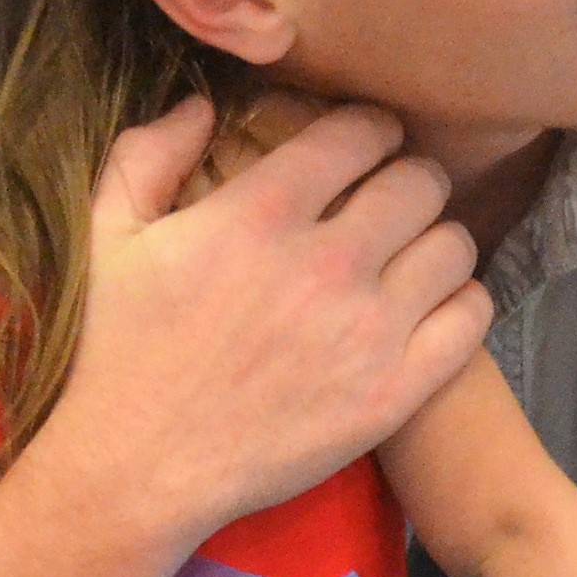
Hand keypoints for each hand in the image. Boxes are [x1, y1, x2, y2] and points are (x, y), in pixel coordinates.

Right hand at [41, 97, 491, 546]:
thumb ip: (150, 153)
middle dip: (410, 179)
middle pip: (420, 183)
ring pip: (455, 246)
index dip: (370, 129)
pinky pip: (471, 319)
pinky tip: (431, 306)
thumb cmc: (110, 352)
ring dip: (438, 238)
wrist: (133, 471)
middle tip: (394, 198)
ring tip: (414, 252)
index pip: (360, 134)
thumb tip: (204, 104)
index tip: (365, 144)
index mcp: (261, 212)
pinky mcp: (393, 392)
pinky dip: (462, 301)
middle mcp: (328, 261)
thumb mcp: (105, 236)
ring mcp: (369, 330)